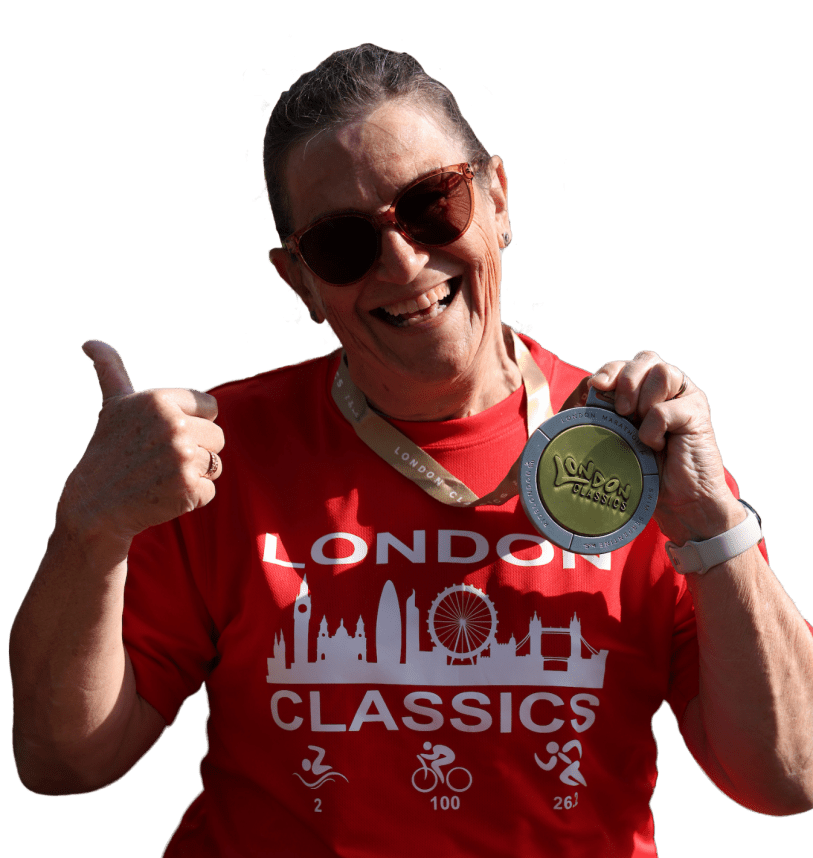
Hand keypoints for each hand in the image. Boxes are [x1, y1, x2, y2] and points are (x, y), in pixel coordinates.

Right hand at [56, 340, 224, 543]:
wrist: (94, 506)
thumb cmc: (108, 451)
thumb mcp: (112, 406)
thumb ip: (110, 369)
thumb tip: (89, 342)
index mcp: (160, 400)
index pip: (210, 407)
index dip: (193, 422)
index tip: (166, 434)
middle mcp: (174, 426)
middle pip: (217, 437)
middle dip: (196, 450)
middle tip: (161, 460)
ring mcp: (183, 458)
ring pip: (216, 464)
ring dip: (195, 474)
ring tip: (161, 476)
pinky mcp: (189, 489)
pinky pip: (210, 490)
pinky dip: (190, 497)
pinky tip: (163, 495)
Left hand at [589, 350, 743, 544]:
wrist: (681, 502)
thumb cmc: (644, 471)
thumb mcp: (617, 438)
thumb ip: (606, 414)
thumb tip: (588, 392)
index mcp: (644, 392)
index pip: (626, 365)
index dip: (610, 370)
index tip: (597, 385)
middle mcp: (666, 390)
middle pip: (645, 359)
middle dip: (626, 380)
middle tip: (621, 410)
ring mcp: (684, 398)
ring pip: (661, 371)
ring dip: (643, 398)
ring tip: (638, 425)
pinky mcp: (697, 413)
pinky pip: (666, 408)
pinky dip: (653, 427)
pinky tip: (656, 446)